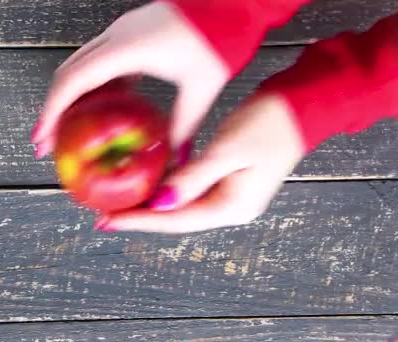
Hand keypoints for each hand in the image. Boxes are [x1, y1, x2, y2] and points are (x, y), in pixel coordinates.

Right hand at [31, 1, 229, 158]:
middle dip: (52, 109)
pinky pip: (97, 61)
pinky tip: (96, 110)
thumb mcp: (200, 89)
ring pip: (78, 66)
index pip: (74, 81)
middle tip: (46, 141)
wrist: (231, 0)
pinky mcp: (128, 34)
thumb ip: (183, 128)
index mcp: (126, 49)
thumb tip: (173, 162)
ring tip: (65, 130)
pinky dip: (88, 87)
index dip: (52, 111)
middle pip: (67, 74)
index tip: (42, 137)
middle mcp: (115, 37)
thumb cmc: (219, 37)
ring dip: (67, 97)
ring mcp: (120, 32)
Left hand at [95, 94, 305, 233]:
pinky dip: (165, 190)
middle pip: (177, 218)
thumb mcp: (228, 150)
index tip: (109, 222)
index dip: (141, 221)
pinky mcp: (225, 181)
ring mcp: (229, 196)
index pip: (177, 220)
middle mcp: (230, 208)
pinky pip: (189, 192)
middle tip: (104, 217)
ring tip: (117, 205)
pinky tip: (146, 186)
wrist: (298, 108)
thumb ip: (193, 178)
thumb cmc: (268, 125)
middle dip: (141, 217)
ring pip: (181, 207)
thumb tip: (161, 204)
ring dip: (150, 205)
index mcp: (233, 206)